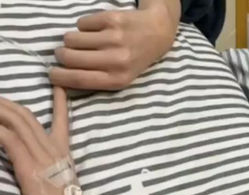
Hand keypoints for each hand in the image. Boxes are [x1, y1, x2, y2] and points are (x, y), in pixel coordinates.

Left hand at [0, 88, 91, 194]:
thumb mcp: (60, 191)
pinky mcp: (29, 169)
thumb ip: (49, 174)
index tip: (55, 85)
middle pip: (24, 115)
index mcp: (64, 156)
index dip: (57, 101)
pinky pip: (6, 138)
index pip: (60, 121)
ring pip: (14, 121)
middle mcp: (54, 152)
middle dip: (2, 102)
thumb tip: (35, 169)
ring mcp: (43, 159)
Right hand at [49, 2, 179, 90]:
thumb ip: (96, 80)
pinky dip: (85, 26)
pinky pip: (81, 23)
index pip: (78, 79)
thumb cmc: (134, 60)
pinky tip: (99, 30)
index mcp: (117, 79)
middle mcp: (116, 60)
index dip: (58, 77)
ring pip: (71, 38)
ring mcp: (114, 38)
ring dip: (72, 40)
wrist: (156, 34)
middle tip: (64, 54)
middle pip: (69, 57)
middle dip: (61, 55)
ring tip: (84, 42)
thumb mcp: (121, 78)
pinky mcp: (112, 19)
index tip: (51, 73)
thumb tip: (62, 80)